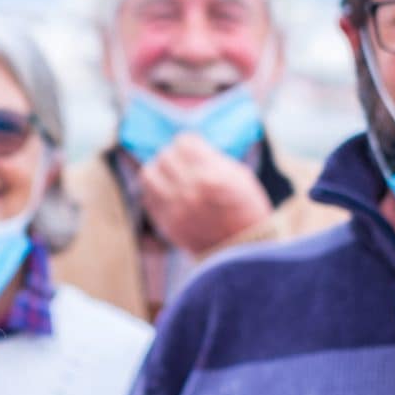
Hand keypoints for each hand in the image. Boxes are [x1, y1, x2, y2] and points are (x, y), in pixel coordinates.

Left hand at [138, 133, 272, 254]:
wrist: (242, 252)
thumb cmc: (247, 211)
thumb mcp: (240, 177)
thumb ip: (212, 159)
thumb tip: (191, 148)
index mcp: (210, 176)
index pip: (183, 142)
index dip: (190, 143)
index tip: (194, 149)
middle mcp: (188, 191)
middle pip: (164, 156)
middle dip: (175, 156)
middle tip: (184, 163)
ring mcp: (174, 209)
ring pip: (148, 174)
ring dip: (159, 171)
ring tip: (170, 176)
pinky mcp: (165, 224)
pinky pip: (147, 197)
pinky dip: (155, 191)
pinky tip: (168, 193)